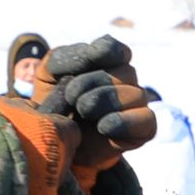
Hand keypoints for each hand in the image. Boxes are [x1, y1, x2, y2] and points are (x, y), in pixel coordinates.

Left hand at [38, 39, 156, 168]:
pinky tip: (103, 126)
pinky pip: (146, 119)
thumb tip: (88, 54)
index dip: (107, 50)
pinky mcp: (143, 130)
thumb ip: (64, 57)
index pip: (117, 50)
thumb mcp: (48, 76)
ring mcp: (136, 105)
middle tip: (71, 96)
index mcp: (107, 63)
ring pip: (136, 94)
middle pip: (125, 72)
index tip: (91, 55)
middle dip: (94, 82)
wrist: (57, 144)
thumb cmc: (54, 105)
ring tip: (83, 111)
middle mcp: (126, 82)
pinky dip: (124, 121)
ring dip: (106, 101)